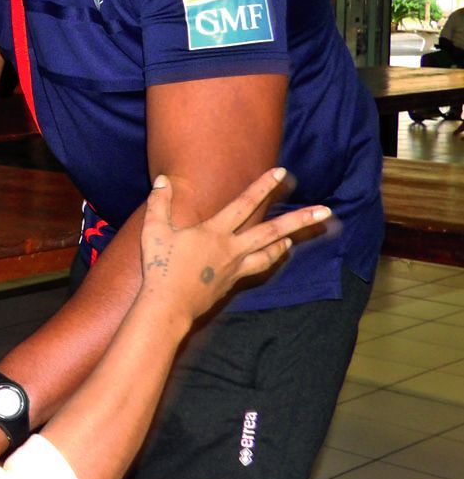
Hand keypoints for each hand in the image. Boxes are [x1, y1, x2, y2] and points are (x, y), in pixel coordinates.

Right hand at [139, 168, 330, 322]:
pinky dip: (272, 258)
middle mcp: (231, 248)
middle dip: (299, 219)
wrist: (168, 305)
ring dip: (288, 240)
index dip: (263, 187)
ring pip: (271, 252)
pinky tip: (277, 256)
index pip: (244, 204)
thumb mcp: (154, 230)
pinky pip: (259, 267)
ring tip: (301, 234)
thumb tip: (163, 180)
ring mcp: (235, 267)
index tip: (281, 173)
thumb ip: (160, 203)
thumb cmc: (160, 267)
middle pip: (272, 230)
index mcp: (214, 232)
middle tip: (324, 211)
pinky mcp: (232, 282)